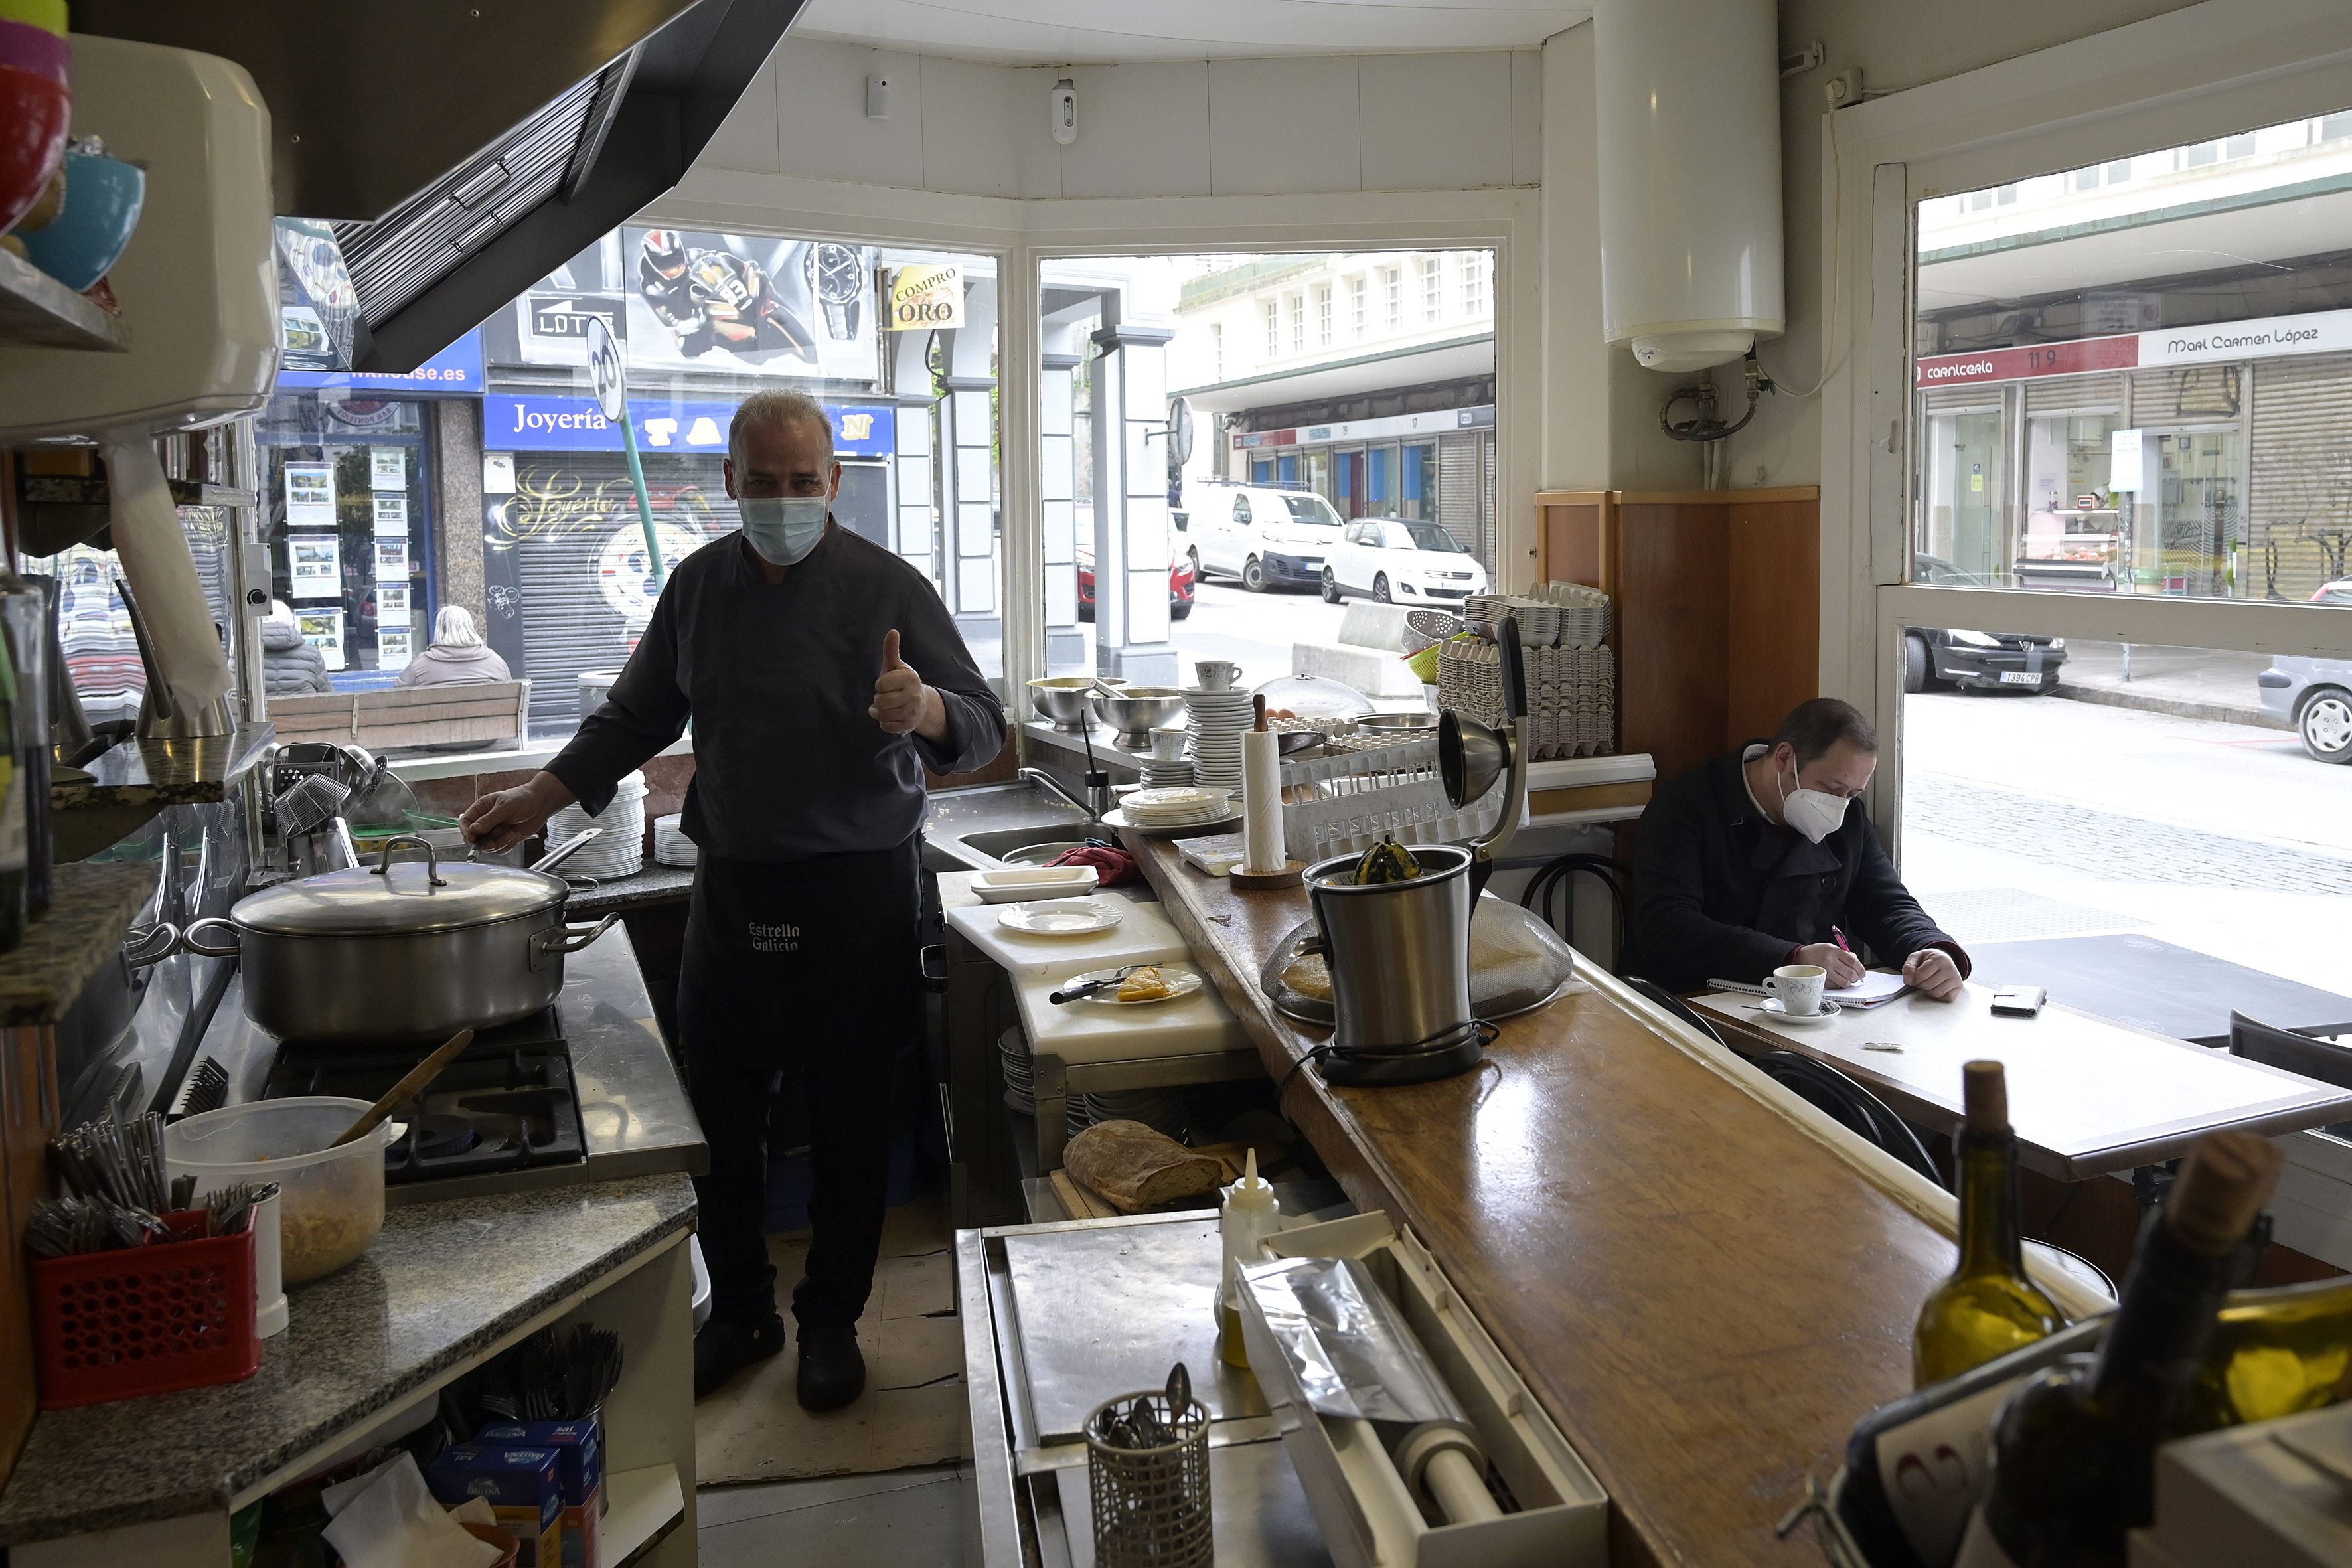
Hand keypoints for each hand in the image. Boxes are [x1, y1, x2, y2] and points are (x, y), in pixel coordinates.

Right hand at [459, 771, 575, 853]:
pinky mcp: (505, 839)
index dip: (466, 832)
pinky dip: (508, 845)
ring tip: (511, 834)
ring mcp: (495, 831)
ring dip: (499, 844)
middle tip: (492, 844)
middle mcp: (486, 821)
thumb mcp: (504, 807)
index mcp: (481, 809)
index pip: (465, 822)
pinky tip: (515, 835)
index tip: (472, 838)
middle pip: (474, 838)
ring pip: (487, 846)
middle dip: (483, 843)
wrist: (541, 804)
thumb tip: (474, 829)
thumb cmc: (522, 798)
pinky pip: (500, 849)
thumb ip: (489, 819)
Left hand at [870, 629, 944, 739]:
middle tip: (887, 696)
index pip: (881, 684)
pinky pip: (886, 727)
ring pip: (882, 715)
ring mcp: (912, 711)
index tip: (887, 684)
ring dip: (879, 711)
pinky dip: (884, 723)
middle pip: (880, 701)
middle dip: (879, 699)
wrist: (921, 704)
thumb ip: (891, 650)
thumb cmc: (902, 682)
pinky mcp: (909, 726)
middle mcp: (914, 695)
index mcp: (910, 678)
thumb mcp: (896, 666)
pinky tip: (890, 716)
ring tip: (886, 706)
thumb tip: (892, 631)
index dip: (880, 684)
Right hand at [1794, 942, 1866, 986]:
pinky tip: (1838, 981)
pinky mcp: (1821, 980)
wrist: (1798, 957)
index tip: (1862, 972)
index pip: (1853, 961)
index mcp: (1833, 951)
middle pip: (1850, 973)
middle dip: (1856, 977)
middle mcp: (1829, 961)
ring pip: (1844, 982)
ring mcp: (1825, 972)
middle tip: (1856, 977)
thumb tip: (1857, 964)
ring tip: (1848, 979)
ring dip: (1849, 982)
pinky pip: (1836, 986)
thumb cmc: (1815, 952)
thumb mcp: (1831, 947)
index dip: (1861, 968)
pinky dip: (1840, 985)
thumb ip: (1844, 954)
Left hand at [1904, 948, 1964, 1001]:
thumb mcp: (1915, 958)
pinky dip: (1939, 996)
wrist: (1943, 960)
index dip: (1914, 978)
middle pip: (1928, 986)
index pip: (1921, 975)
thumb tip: (1907, 981)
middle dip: (1921, 984)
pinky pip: (1946, 998)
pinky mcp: (1959, 987)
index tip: (1916, 975)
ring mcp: (1956, 978)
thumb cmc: (1928, 960)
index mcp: (1940, 958)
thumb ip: (1908, 967)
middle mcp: (1951, 968)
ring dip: (1929, 991)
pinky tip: (1938, 987)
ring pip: (1937, 993)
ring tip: (1930, 982)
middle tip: (1923, 979)